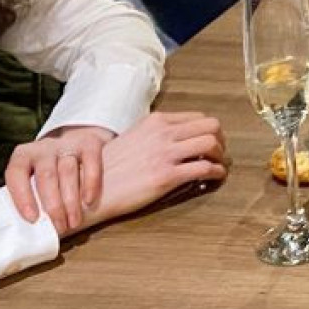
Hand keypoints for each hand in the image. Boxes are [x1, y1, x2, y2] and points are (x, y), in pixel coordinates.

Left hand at [5, 124, 114, 235]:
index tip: (33, 219)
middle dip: (53, 205)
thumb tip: (25, 229)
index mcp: (23, 156)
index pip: (16, 173)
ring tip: (73, 222)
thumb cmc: (47, 173)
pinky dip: (90, 183)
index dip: (22, 196)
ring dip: (71, 201)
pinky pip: (91, 162)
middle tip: (60, 227)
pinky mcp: (90, 143)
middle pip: (46, 175)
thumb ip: (27, 195)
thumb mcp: (31, 178)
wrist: (73, 145)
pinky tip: (88, 201)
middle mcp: (44, 147)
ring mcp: (68, 143)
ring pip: (68, 171)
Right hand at [88, 112, 226, 228]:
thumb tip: (177, 139)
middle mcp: (163, 133)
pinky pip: (204, 168)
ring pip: (211, 143)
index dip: (209, 130)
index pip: (197, 117)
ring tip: (217, 165)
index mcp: (155, 121)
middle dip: (220, 140)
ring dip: (220, 156)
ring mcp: (165, 153)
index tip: (211, 141)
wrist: (88, 190)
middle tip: (219, 153)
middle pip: (211, 126)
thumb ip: (155, 134)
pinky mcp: (166, 176)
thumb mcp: (133, 139)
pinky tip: (214, 178)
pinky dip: (216, 172)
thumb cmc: (108, 168)